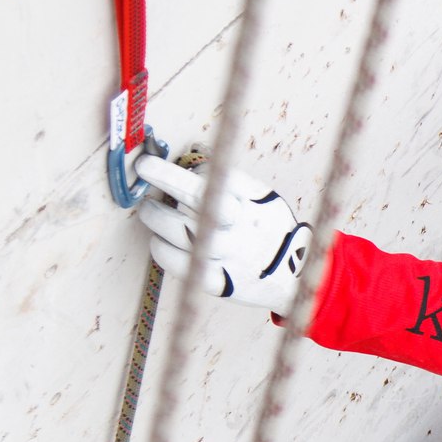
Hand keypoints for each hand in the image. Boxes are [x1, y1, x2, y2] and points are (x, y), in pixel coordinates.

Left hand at [134, 156, 307, 313]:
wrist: (296, 276)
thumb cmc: (271, 231)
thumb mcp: (264, 198)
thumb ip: (234, 182)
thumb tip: (195, 160)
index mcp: (253, 201)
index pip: (214, 175)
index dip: (178, 170)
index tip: (151, 164)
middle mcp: (240, 225)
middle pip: (196, 198)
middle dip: (164, 180)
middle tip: (146, 174)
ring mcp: (228, 254)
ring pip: (179, 230)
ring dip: (155, 216)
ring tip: (149, 211)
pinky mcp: (218, 281)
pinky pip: (180, 265)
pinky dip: (162, 250)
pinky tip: (159, 242)